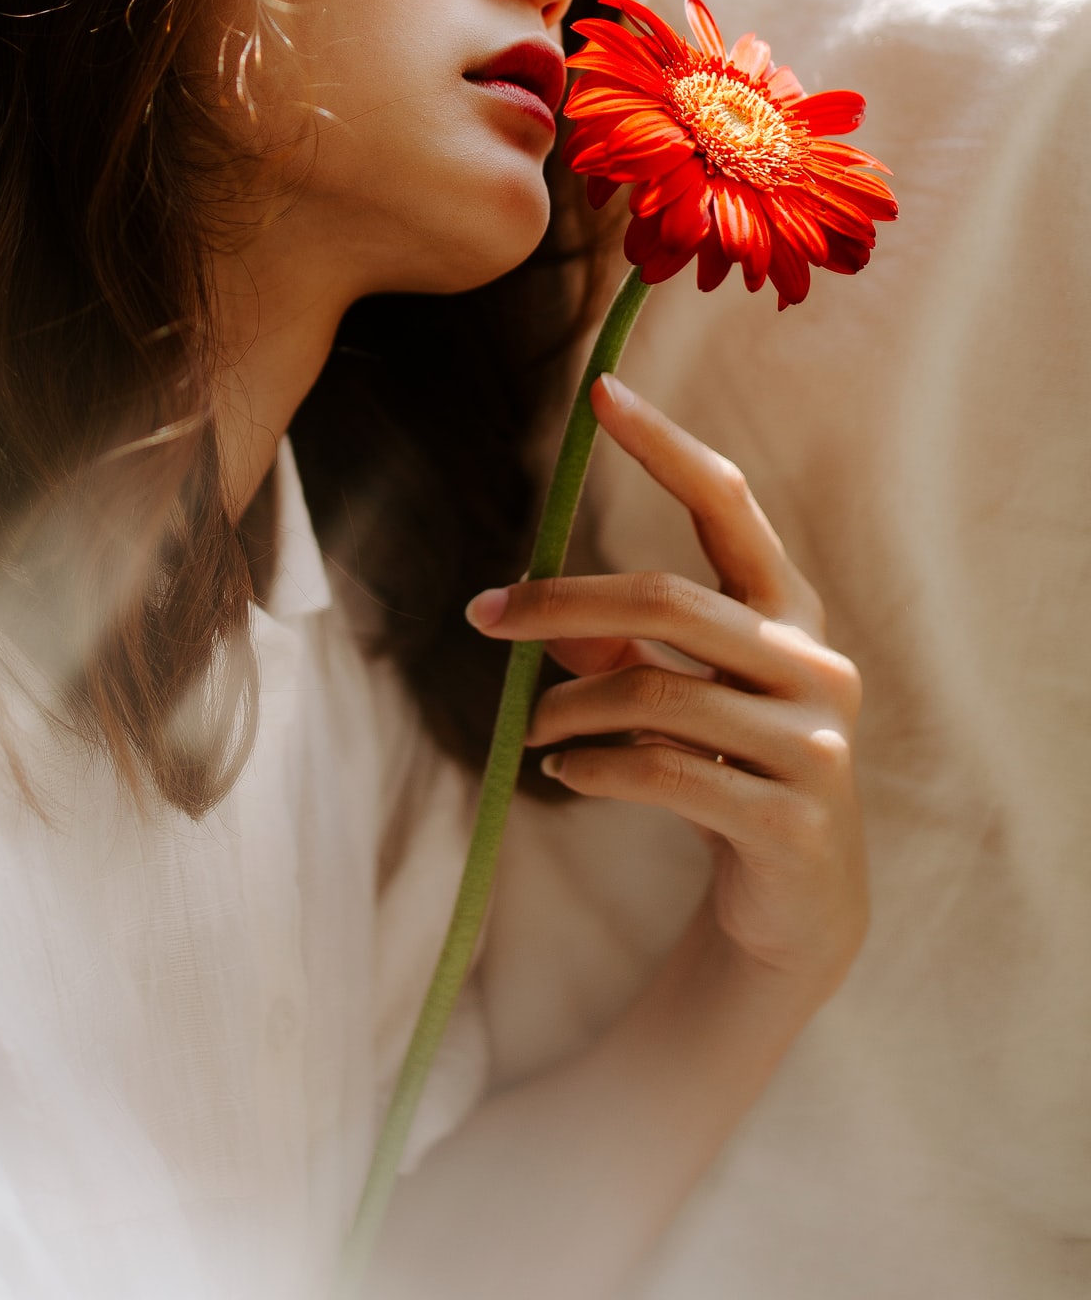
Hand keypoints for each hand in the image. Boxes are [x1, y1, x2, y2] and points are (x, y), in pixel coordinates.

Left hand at [468, 374, 868, 1004]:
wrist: (801, 907)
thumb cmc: (731, 775)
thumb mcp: (682, 700)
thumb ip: (623, 647)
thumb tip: (533, 613)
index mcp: (790, 614)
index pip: (730, 504)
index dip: (666, 445)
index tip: (600, 392)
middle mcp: (815, 664)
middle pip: (666, 599)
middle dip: (559, 603)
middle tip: (483, 617)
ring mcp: (815, 744)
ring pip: (655, 693)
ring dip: (566, 708)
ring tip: (528, 732)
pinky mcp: (791, 819)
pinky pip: (667, 774)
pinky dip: (596, 769)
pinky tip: (566, 775)